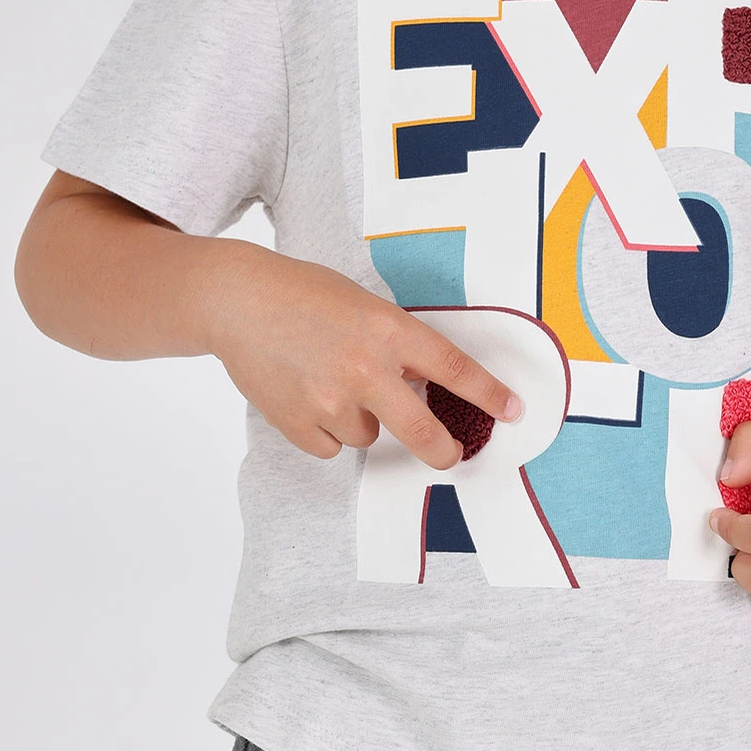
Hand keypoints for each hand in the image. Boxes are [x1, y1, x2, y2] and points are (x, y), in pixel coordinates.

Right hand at [203, 245, 521, 468]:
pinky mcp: (298, 423)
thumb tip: (421, 387)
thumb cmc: (303, 295)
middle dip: (444, 450)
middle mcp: (364, 369)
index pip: (452, 369)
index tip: (512, 410)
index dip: (488, 394)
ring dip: (361, 420)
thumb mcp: (365, 306)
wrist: (237, 301)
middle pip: (421, 430)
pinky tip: (307, 395)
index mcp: (388, 330)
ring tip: (329, 381)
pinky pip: (330, 446)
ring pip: (368, 436)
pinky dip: (326, 430)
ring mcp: (329, 400)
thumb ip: (395, 345)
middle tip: (452, 455)